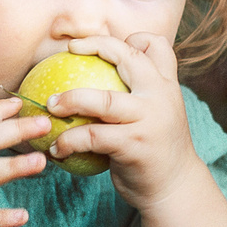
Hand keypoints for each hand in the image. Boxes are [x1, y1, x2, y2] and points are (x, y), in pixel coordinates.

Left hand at [41, 32, 213, 214]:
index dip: (131, 38)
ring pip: (101, 99)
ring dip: (69, 100)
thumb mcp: (158, 115)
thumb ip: (138, 96)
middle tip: (68, 51)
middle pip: (127, 56)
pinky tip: (57, 149)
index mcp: (167, 85)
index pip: (156, 45)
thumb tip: (93, 78)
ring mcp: (148, 119)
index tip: (104, 45)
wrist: (175, 188)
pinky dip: (68, 141)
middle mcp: (161, 95)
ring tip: (51, 106)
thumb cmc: (155, 150)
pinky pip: (91, 136)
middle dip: (94, 45)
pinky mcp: (134, 144)